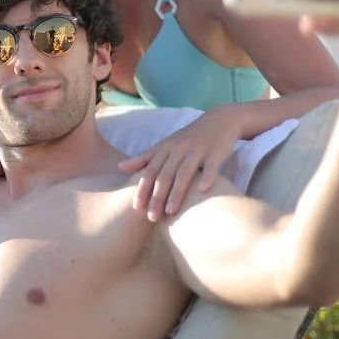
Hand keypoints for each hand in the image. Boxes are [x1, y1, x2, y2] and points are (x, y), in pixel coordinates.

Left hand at [118, 104, 246, 220]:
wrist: (218, 121)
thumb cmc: (188, 138)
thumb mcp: (165, 145)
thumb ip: (144, 158)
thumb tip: (120, 167)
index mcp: (165, 149)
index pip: (150, 171)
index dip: (142, 189)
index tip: (137, 208)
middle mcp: (178, 150)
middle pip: (165, 175)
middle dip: (157, 197)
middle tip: (152, 217)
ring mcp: (197, 151)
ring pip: (184, 173)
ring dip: (177, 192)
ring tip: (170, 211)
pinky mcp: (215, 153)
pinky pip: (211, 167)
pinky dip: (207, 177)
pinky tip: (202, 191)